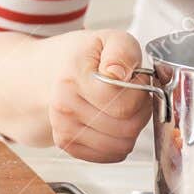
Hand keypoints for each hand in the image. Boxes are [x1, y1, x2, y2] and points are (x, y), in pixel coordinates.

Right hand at [47, 29, 151, 162]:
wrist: (52, 72)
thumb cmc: (84, 56)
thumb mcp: (108, 38)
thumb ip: (121, 51)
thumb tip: (118, 74)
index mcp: (73, 79)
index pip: (124, 105)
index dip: (140, 93)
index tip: (135, 80)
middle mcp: (64, 108)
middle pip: (126, 128)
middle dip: (141, 111)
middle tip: (134, 93)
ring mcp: (64, 130)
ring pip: (122, 145)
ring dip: (132, 127)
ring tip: (123, 105)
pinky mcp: (69, 146)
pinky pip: (111, 155)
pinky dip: (120, 141)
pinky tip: (113, 120)